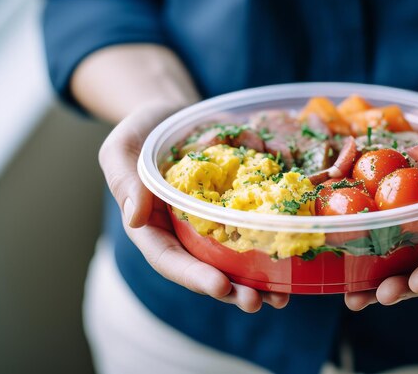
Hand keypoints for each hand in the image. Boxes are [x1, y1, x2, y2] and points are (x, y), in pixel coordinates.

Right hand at [98, 102, 289, 311]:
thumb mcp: (121, 151)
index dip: (195, 276)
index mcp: (154, 228)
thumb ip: (125, 182)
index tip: (220, 287)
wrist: (172, 115)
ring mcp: (214, 222)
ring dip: (259, 280)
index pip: (170, 260)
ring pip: (236, 258)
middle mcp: (186, 232)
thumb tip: (135, 217)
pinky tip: (296, 257)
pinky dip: (275, 242)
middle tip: (256, 302)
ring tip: (282, 297)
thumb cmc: (140, 134)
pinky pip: (255, 227)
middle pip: (208, 268)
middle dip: (233, 289)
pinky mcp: (237, 205)